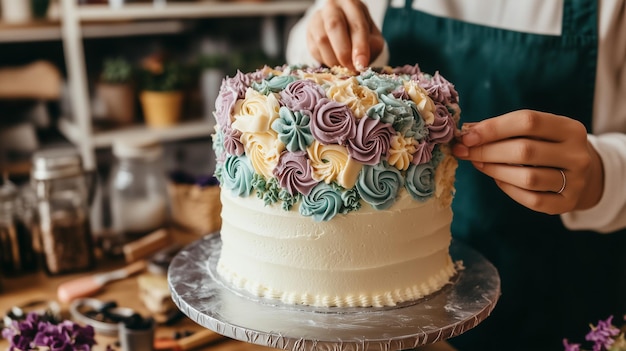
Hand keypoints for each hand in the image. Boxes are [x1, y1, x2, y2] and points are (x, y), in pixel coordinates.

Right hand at [306, 0, 384, 70]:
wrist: (344, 30)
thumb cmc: (360, 34)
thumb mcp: (372, 38)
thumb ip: (371, 47)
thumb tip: (360, 61)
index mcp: (352, 5)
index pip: (357, 24)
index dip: (359, 46)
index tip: (361, 64)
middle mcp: (333, 7)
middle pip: (334, 26)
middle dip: (343, 52)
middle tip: (351, 68)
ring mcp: (318, 18)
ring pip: (322, 40)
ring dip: (334, 59)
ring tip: (344, 67)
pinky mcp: (309, 32)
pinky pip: (315, 49)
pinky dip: (326, 60)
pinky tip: (335, 61)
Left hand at [451, 110, 603, 214]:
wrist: (583, 175)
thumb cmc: (548, 147)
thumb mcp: (536, 132)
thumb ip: (504, 129)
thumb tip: (466, 133)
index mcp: (570, 128)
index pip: (528, 121)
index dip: (493, 128)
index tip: (467, 136)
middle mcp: (577, 154)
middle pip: (525, 151)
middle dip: (487, 151)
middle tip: (464, 151)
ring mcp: (575, 181)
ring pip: (527, 178)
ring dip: (495, 170)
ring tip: (478, 163)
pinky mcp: (567, 203)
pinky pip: (532, 199)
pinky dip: (509, 188)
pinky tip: (498, 179)